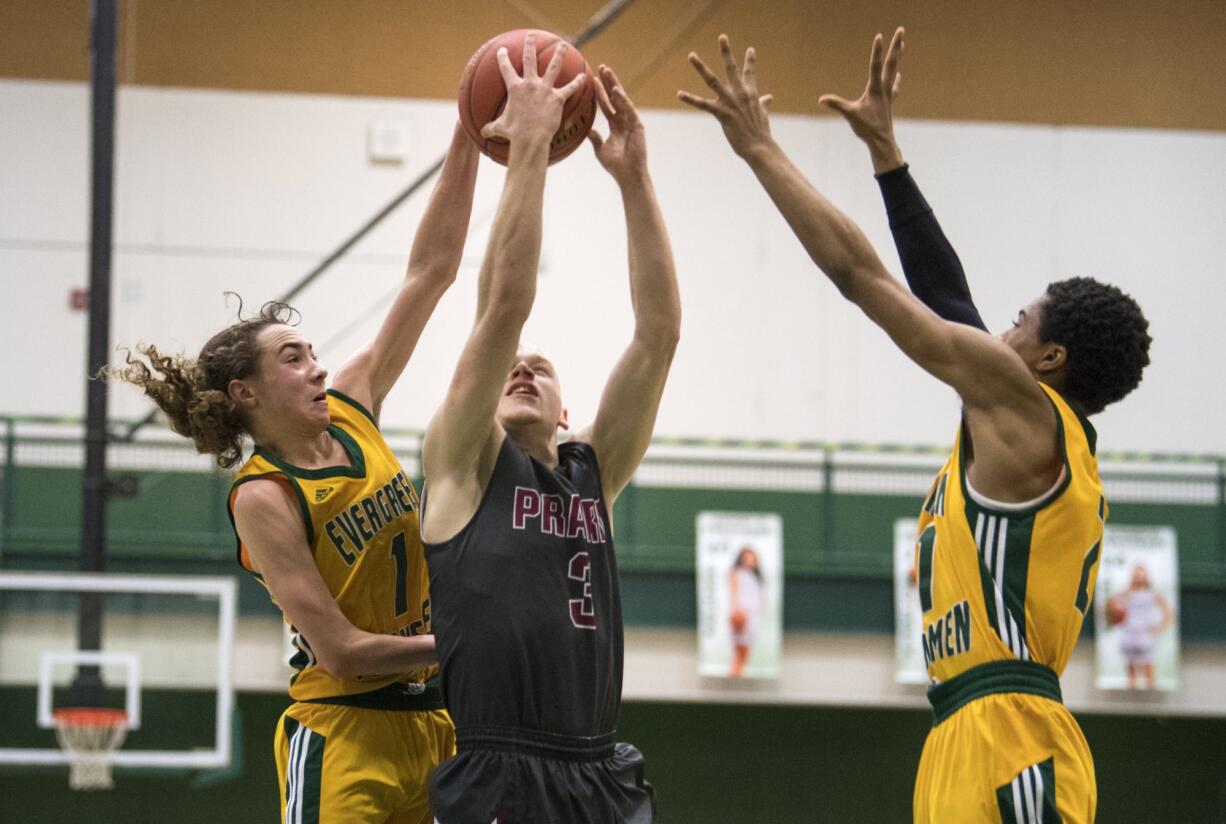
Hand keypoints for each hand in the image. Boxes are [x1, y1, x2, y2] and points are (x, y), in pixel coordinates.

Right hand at [481, 32, 587, 146]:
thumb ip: (492, 128)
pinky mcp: (557, 98)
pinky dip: (578, 83)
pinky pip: (570, 89)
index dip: (503, 58)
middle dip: (530, 45)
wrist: (529, 138)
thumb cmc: (514, 133)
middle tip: (531, 35)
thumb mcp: (500, 128)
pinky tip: (584, 76)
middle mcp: (530, 84)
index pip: (506, 69)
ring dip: (559, 55)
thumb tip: (482, 134)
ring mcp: (545, 89)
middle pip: (530, 59)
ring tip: (562, 45)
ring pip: (553, 67)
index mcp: (515, 88)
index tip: (503, 50)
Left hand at [588, 65, 647, 184]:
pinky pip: (628, 109)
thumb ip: (595, 138)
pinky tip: (616, 90)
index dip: (600, 92)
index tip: (593, 80)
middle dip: (608, 82)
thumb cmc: (615, 165)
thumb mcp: (601, 149)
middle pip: (615, 97)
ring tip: (607, 71)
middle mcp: (623, 120)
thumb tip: (587, 130)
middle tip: (601, 67)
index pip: (606, 105)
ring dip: (614, 84)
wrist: (627, 174)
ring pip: (622, 99)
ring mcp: (631, 121)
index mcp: (615, 125)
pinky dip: (622, 100)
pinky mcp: (637, 125)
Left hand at [678, 34, 775, 159]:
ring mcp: (730, 102)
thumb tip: (769, 97)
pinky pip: (703, 104)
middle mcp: (740, 94)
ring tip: (692, 55)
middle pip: (731, 68)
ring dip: (701, 67)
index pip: (750, 73)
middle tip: (722, 37)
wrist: (759, 147)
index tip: (750, 49)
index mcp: (750, 93)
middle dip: (726, 51)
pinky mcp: (722, 113)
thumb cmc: (761, 133)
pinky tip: (679, 93)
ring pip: (712, 80)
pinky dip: (690, 99)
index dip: (750, 61)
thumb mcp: (763, 114)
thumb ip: (763, 104)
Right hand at [818, 27, 904, 173]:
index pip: (876, 65)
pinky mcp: (888, 101)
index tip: (879, 35)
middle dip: (896, 46)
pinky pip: (894, 85)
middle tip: (902, 30)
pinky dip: (896, 78)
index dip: (877, 50)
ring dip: (897, 57)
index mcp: (875, 89)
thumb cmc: (867, 128)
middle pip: (892, 62)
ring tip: (902, 45)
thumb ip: (836, 105)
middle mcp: (884, 88)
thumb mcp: (850, 115)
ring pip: (894, 70)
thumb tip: (821, 99)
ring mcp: (888, 94)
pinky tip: (898, 75)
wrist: (882, 141)